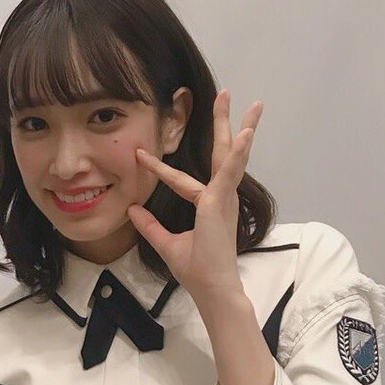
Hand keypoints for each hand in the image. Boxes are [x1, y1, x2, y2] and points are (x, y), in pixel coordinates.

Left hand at [128, 91, 261, 305]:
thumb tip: (132, 209)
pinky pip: (230, 173)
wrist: (212, 288)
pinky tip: (244, 134)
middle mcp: (220, 197)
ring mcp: (224, 198)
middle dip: (225, 125)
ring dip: (240, 128)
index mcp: (208, 205)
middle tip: (226, 95)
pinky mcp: (222, 202)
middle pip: (222, 154)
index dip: (159, 167)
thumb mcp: (166, 243)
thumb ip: (150, 226)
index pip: (180, 179)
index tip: (141, 153)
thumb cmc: (197, 270)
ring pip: (232, 156)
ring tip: (252, 103)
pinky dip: (238, 152)